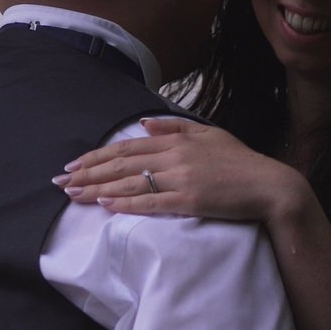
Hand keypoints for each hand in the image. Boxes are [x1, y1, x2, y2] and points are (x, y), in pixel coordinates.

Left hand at [54, 118, 307, 223]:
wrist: (270, 186)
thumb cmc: (241, 162)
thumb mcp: (209, 134)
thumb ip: (175, 127)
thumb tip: (144, 124)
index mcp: (177, 140)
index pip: (126, 147)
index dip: (96, 156)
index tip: (74, 164)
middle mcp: (175, 156)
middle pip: (121, 164)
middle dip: (87, 172)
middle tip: (60, 181)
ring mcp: (182, 179)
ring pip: (130, 183)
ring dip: (97, 189)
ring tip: (72, 195)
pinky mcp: (190, 201)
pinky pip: (152, 203)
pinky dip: (126, 203)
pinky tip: (106, 204)